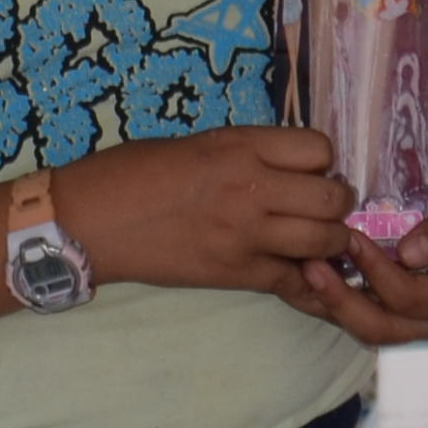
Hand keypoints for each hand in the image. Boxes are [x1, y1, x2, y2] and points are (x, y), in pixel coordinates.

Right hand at [52, 127, 363, 296]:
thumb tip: (284, 168)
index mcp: (240, 146)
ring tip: (312, 240)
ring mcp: (246, 235)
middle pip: (332, 197)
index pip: (320, 148)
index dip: (321, 161)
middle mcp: (252, 188)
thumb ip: (245, 153)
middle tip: (319, 207)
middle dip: (336, 203)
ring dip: (328, 242)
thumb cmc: (132, 171)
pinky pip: (295, 283)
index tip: (308, 170)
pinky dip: (309, 281)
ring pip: (325, 241)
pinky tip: (306, 275)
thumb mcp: (196, 143)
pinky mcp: (236, 274)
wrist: (91, 220)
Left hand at [290, 165, 427, 346]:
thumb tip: (410, 254)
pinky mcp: (377, 315)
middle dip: (340, 299)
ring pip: (356, 327)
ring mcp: (401, 325)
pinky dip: (319, 299)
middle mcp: (427, 323)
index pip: (408, 297)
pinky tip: (295, 274)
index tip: (350, 236)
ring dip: (324, 303)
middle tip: (310, 265)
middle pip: (377, 326)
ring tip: (297, 271)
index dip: (377, 270)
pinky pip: (345, 317)